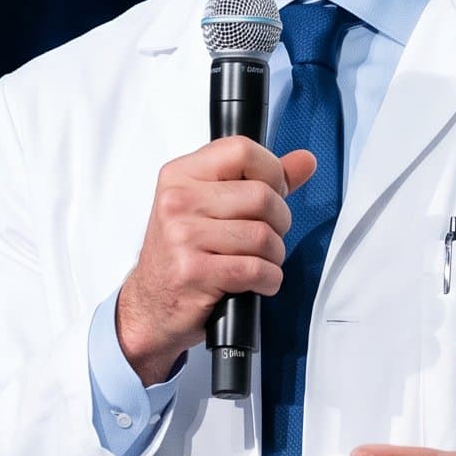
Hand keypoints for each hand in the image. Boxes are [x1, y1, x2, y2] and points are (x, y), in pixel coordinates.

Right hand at [115, 139, 316, 385]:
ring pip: (263, 236)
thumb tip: (305, 161)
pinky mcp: (193, 272)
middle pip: (262, 196)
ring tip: (258, 262)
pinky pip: (256, 269)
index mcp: (181, 175)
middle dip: (279, 222)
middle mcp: (178, 201)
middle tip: (265, 237)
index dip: (272, 172)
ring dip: (273, 256)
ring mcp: (183, 237)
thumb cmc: (182, 254)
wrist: (150, 305)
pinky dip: (268, 279)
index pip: (243, 150)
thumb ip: (261, 180)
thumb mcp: (211, 206)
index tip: (271, 192)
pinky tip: (256, 282)